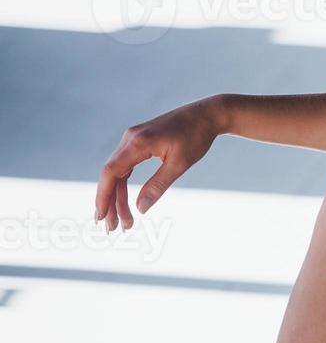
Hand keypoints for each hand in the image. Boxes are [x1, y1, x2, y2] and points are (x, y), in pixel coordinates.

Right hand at [96, 96, 225, 230]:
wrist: (207, 114)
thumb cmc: (196, 137)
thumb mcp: (180, 164)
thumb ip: (158, 185)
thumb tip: (141, 208)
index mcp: (137, 143)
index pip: (111, 173)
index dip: (103, 196)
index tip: (101, 217)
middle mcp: (129, 139)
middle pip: (111, 175)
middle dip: (110, 203)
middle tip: (112, 229)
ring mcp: (132, 139)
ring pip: (117, 172)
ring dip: (117, 197)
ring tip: (123, 221)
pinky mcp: (138, 141)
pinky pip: (125, 166)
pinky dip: (124, 184)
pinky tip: (126, 201)